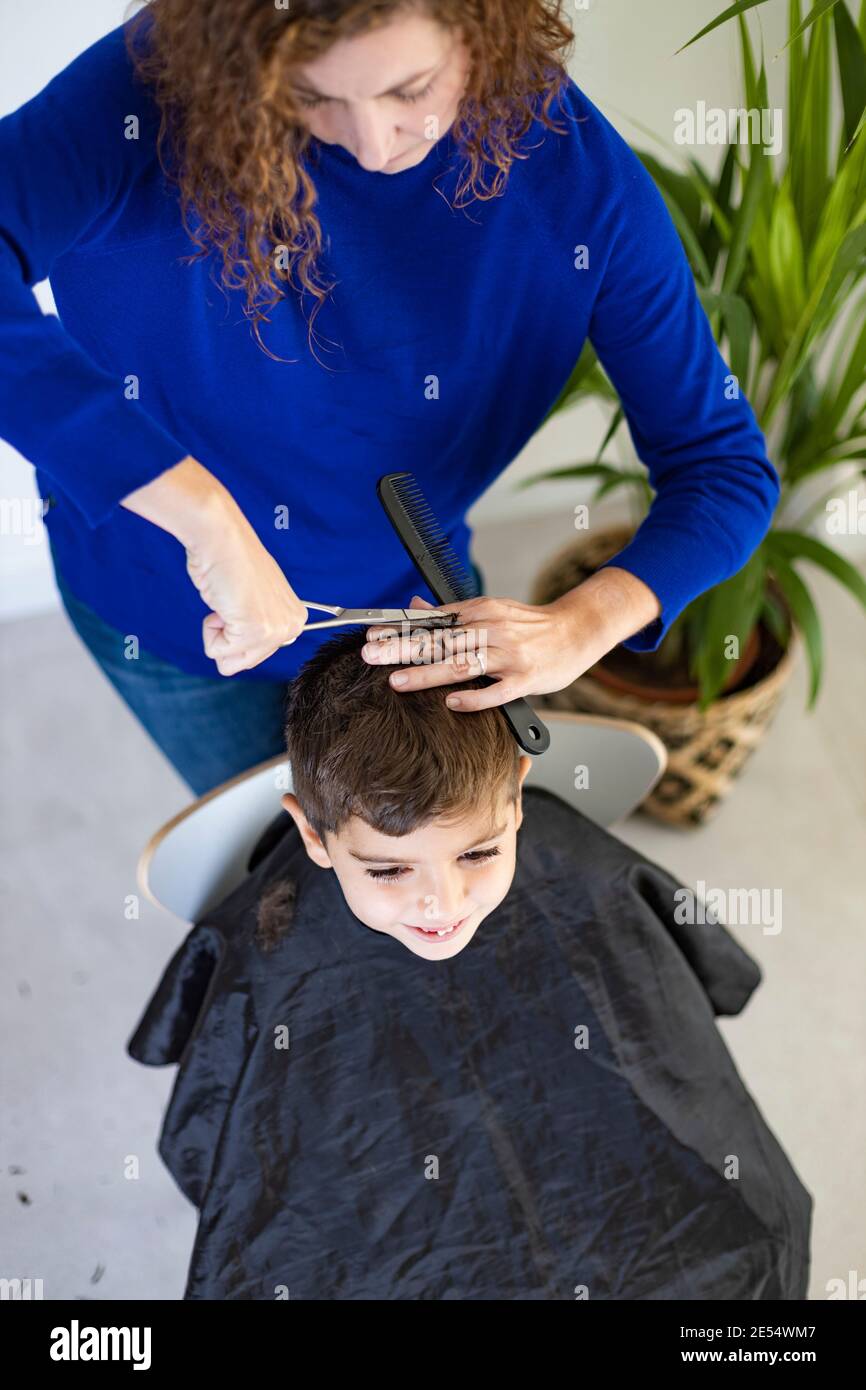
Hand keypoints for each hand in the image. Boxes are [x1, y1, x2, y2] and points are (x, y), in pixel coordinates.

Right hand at [184, 500, 307, 675]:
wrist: (221, 539)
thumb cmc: (230, 562)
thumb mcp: (254, 599)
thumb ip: (257, 625)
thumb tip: (239, 656)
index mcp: (294, 618)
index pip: (259, 653)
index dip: (237, 632)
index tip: (240, 602)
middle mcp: (291, 626)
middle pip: (245, 663)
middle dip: (227, 637)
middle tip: (231, 603)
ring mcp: (275, 631)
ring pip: (230, 663)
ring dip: (218, 635)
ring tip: (227, 603)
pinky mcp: (255, 632)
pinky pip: (217, 652)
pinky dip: (209, 630)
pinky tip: (222, 602)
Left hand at [360, 570, 660, 710]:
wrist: (578, 631)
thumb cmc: (530, 625)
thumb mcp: (491, 610)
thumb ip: (453, 613)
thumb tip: (415, 607)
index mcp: (481, 611)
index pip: (432, 621)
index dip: (400, 628)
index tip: (372, 634)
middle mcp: (492, 630)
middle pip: (439, 641)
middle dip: (401, 648)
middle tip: (370, 655)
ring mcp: (509, 656)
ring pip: (462, 664)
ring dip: (426, 673)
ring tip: (397, 681)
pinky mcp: (526, 679)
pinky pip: (496, 691)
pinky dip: (473, 697)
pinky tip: (451, 702)